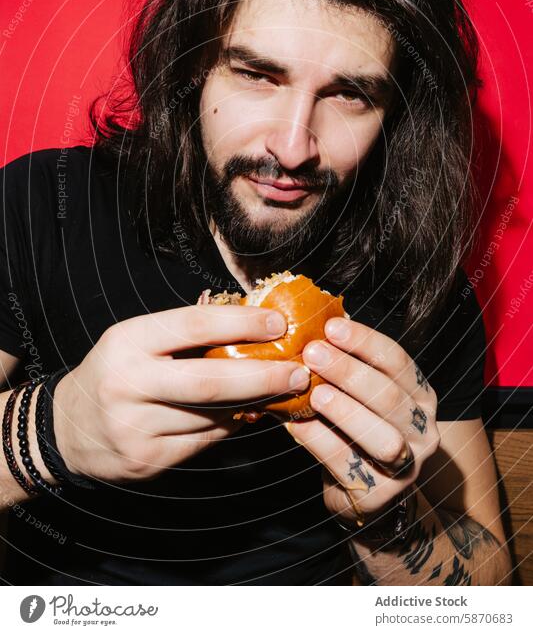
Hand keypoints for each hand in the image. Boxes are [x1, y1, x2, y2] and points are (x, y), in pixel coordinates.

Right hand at [53, 304, 308, 482]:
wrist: (68, 427)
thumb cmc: (116, 370)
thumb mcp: (138, 339)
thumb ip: (187, 334)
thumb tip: (254, 326)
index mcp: (129, 340)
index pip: (195, 325)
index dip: (242, 323)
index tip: (279, 323)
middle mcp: (130, 383)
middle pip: (211, 381)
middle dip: (264, 376)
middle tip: (299, 370)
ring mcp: (136, 427)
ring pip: (213, 416)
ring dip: (254, 403)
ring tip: (282, 390)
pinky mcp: (147, 460)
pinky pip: (205, 441)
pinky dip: (232, 425)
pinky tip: (248, 412)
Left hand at [285, 317, 438, 527]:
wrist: (366, 493)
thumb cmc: (356, 430)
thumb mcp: (362, 395)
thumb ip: (346, 365)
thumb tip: (311, 324)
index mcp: (420, 396)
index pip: (398, 361)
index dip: (365, 341)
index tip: (331, 326)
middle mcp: (423, 430)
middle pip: (390, 396)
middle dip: (349, 371)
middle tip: (313, 353)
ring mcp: (406, 466)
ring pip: (382, 437)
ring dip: (345, 411)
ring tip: (313, 393)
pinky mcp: (380, 495)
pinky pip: (349, 464)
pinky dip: (320, 441)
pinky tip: (296, 425)